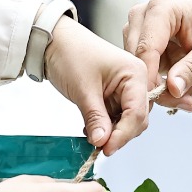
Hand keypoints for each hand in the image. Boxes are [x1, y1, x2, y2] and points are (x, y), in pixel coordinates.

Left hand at [42, 19, 150, 154]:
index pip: (137, 113)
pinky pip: (116, 117)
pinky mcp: (115, 95)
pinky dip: (105, 126)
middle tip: (98, 145)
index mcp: (135, 74)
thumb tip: (103, 142)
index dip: (123, 134)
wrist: (54, 41)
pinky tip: (90, 127)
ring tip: (91, 134)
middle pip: (137, 119)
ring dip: (111, 132)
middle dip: (119, 134)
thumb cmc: (70, 54)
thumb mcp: (83, 90)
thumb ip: (96, 119)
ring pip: (128, 121)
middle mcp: (136, 81)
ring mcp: (126, 89)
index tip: (106, 149)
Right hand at [124, 0, 191, 109]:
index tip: (162, 100)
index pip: (147, 47)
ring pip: (140, 69)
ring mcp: (140, 30)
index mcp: (161, 7)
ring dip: (165, 87)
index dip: (151, 77)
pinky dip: (165, 84)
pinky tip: (188, 84)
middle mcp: (144, 15)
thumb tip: (173, 89)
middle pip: (139, 60)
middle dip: (161, 86)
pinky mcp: (142, 44)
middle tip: (189, 101)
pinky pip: (145, 72)